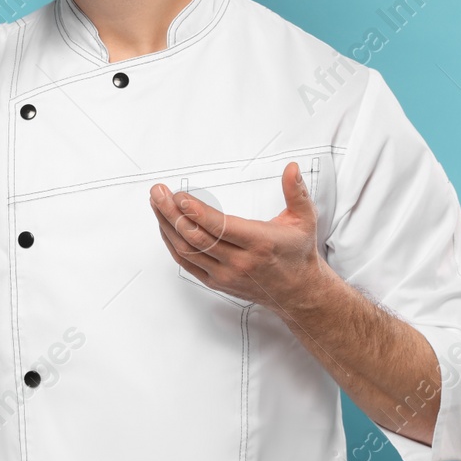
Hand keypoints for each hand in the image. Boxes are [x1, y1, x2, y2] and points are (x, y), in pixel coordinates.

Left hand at [149, 162, 335, 316]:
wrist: (298, 292)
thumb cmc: (297, 253)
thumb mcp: (304, 220)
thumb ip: (296, 191)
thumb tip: (291, 168)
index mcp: (259, 243)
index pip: (220, 227)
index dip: (196, 211)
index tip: (178, 196)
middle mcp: (239, 262)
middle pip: (196, 237)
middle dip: (172, 212)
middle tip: (158, 192)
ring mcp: (225, 274)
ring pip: (186, 250)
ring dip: (167, 225)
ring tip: (156, 203)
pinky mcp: (216, 282)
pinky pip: (186, 263)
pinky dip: (171, 243)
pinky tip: (165, 225)